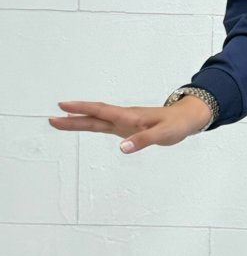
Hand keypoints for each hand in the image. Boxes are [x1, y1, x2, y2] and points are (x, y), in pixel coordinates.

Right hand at [48, 96, 212, 151]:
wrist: (185, 119)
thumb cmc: (175, 125)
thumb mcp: (162, 135)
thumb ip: (142, 140)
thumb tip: (122, 148)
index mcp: (128, 116)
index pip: (101, 111)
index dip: (82, 109)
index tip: (62, 107)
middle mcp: (123, 118)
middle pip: (93, 117)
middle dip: (72, 117)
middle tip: (52, 118)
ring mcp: (124, 122)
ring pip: (97, 121)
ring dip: (79, 121)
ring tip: (60, 122)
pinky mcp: (127, 127)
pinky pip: (105, 125)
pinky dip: (92, 124)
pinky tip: (84, 125)